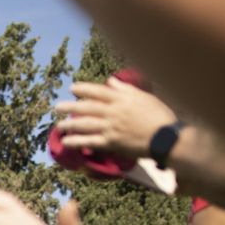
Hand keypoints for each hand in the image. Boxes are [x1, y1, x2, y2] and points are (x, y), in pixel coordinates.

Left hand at [55, 78, 176, 156]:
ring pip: (85, 124)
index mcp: (122, 99)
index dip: (83, 89)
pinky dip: (77, 142)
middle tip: (58, 107)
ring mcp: (111, 127)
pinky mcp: (111, 142)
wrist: (166, 137)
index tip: (72, 88)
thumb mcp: (144, 97)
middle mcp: (114, 112)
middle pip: (87, 107)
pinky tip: (66, 142)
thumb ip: (125, 89)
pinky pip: (90, 142)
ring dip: (70, 125)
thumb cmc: (159, 116)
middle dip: (70, 107)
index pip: (98, 91)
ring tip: (59, 125)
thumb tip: (110, 81)